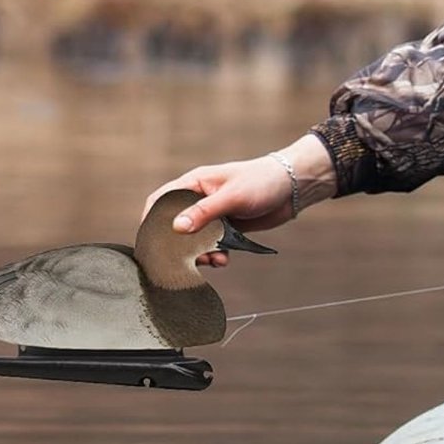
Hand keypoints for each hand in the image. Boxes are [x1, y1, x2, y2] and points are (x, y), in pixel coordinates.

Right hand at [143, 134, 336, 265]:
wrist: (292, 187)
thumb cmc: (262, 182)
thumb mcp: (232, 197)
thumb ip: (204, 212)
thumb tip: (176, 228)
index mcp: (194, 184)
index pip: (161, 200)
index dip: (151, 220)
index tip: (150, 242)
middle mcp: (200, 199)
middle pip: (176, 225)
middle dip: (180, 246)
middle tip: (190, 260)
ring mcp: (214, 214)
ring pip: (195, 239)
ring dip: (200, 253)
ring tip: (214, 261)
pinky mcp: (227, 227)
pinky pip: (213, 244)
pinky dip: (215, 254)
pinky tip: (224, 260)